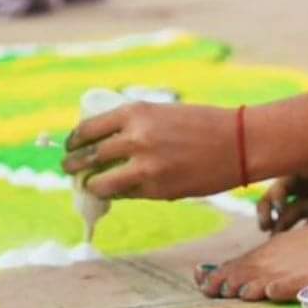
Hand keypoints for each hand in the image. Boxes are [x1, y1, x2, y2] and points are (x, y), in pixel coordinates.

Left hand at [60, 102, 244, 200]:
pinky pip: (126, 194)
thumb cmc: (203, 124)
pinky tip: (118, 191)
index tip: (71, 145)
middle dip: (74, 164)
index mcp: (136, 113)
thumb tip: (105, 145)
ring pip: (101, 182)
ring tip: (90, 185)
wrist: (239, 143)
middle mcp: (136, 138)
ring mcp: (145, 167)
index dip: (75, 140)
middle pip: (89, 156)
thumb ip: (135, 126)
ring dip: (91, 185)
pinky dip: (119, 193)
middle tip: (68, 168)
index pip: (89, 128)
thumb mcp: (163, 113)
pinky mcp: (157, 190)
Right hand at [255, 161, 307, 232]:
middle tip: (267, 225)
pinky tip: (286, 248)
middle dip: (269, 205)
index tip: (278, 204)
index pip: (294, 172)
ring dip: (276, 222)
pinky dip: (291, 234)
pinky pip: (302, 225)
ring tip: (272, 238)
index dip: (280, 187)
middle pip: (283, 190)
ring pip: (288, 208)